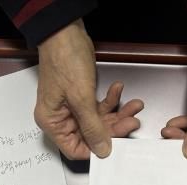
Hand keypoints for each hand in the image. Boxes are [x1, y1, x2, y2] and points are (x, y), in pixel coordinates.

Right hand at [36, 20, 142, 159]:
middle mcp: (61, 118)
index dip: (96, 149)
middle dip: (114, 128)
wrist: (65, 32)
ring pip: (99, 120)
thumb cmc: (64, 60)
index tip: (115, 145)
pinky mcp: (82, 96)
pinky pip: (100, 106)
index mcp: (53, 122)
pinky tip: (118, 89)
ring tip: (133, 105)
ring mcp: (73, 107)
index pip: (75, 149)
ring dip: (118, 113)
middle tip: (131, 120)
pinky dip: (112, 100)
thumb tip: (102, 150)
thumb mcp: (81, 99)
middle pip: (91, 135)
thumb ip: (93, 128)